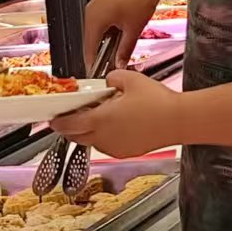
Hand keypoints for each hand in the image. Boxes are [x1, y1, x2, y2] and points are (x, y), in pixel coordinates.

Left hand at [50, 70, 182, 158]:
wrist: (178, 121)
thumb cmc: (157, 102)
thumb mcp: (130, 78)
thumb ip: (111, 78)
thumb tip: (108, 82)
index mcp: (99, 120)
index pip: (69, 125)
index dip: (58, 122)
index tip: (53, 119)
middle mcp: (104, 138)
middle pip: (77, 137)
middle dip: (70, 128)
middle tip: (71, 117)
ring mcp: (115, 148)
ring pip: (92, 142)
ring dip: (88, 132)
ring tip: (96, 118)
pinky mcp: (127, 152)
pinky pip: (108, 146)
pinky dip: (104, 137)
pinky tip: (115, 125)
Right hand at [84, 0, 164, 68]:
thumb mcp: (134, 30)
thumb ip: (124, 50)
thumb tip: (120, 64)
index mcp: (94, 18)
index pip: (88, 47)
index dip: (93, 63)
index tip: (96, 73)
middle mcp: (91, 10)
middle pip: (90, 39)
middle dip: (100, 53)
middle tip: (110, 64)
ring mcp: (96, 5)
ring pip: (96, 31)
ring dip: (104, 42)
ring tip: (117, 51)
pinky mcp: (103, 2)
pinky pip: (100, 22)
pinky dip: (107, 31)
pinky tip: (119, 36)